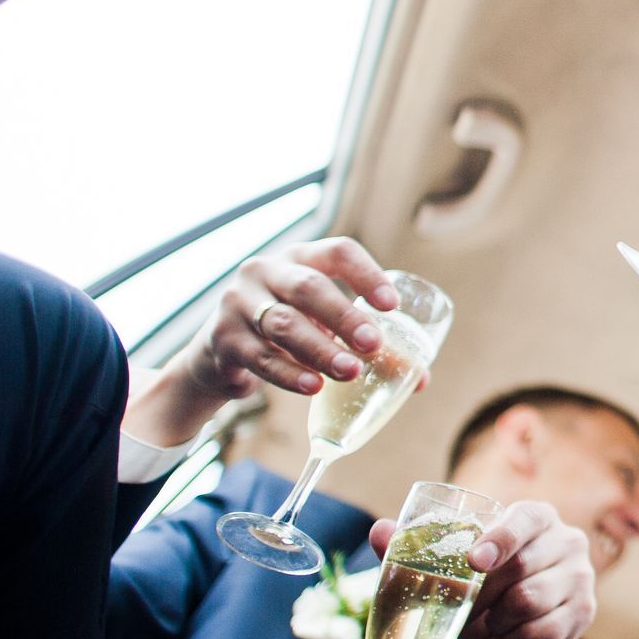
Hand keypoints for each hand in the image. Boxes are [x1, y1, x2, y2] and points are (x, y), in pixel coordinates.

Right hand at [125, 238, 401, 445]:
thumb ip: (364, 343)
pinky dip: (289, 374)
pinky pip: (260, 357)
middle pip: (308, 288)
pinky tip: (314, 386)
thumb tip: (419, 379)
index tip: (393, 305)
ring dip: (320, 349)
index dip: (367, 274)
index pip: (338, 251)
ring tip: (351, 371)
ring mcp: (239, 303)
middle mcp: (266, 271)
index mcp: (300, 257)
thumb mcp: (321, 323)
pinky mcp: (223, 339)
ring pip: (283, 324)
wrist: (219, 349)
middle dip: (344, 316)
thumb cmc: (289, 329)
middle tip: (374, 344)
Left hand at [373, 502, 596, 638]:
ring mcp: (581, 576)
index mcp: (536, 517)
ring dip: (497, 623)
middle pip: (522, 567)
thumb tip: (378, 531)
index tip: (474, 561)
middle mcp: (566, 540)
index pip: (525, 519)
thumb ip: (411, 549)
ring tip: (489, 628)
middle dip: (485, 597)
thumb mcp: (448, 572)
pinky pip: (540, 632)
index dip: (500, 539)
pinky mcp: (584, 611)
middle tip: (469, 610)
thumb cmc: (479, 595)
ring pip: (529, 602)